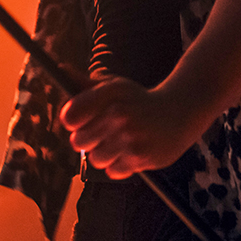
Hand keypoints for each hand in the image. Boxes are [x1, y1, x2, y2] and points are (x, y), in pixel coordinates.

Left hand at [60, 76, 204, 178]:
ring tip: (118, 143)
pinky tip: (131, 151)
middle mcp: (119, 114)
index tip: (79, 122)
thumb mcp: (115, 86)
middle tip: (102, 133)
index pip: (70, 116)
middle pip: (78, 141)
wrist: (181, 110)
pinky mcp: (140, 157)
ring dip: (104, 154)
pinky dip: (119, 165)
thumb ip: (85, 84)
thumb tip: (60, 70)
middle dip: (87, 140)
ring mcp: (130, 137)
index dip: (72, 121)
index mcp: (110, 93)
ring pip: (95, 159)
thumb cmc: (140, 100)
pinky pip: (113, 171)